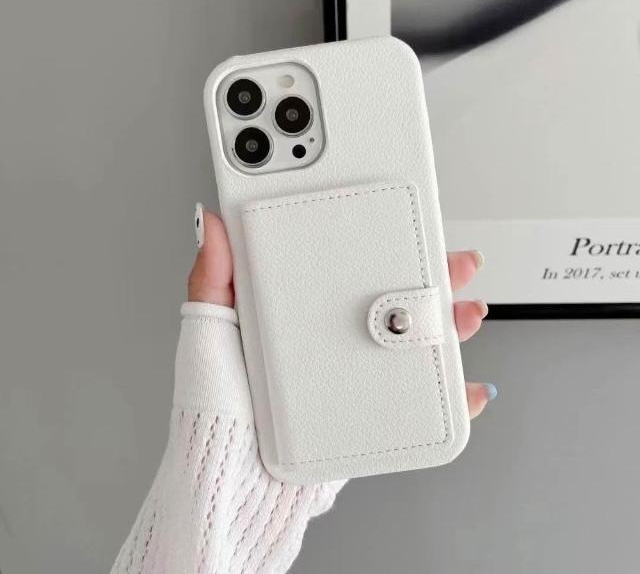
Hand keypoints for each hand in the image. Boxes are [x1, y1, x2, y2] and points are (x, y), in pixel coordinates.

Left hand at [189, 205, 494, 419]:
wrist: (231, 480)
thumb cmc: (215, 409)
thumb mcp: (209, 332)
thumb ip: (212, 279)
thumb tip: (212, 225)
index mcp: (298, 315)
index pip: (350, 270)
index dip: (385, 247)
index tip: (409, 230)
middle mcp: (330, 342)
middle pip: (392, 301)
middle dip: (433, 280)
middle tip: (456, 266)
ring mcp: (352, 377)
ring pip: (413, 345)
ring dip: (449, 329)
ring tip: (466, 316)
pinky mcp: (367, 414)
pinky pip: (418, 402)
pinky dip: (451, 395)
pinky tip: (467, 387)